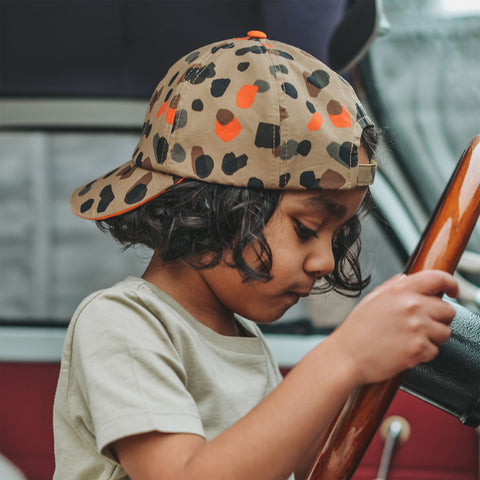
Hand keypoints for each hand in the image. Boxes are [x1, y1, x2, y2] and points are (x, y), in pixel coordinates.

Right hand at [329, 270, 458, 385]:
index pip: (438, 279)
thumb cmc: (356, 330)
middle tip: (421, 325)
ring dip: (432, 337)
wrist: (346, 356)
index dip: (451, 284)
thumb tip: (407, 278)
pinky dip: (423, 353)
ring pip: (445, 332)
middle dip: (438, 318)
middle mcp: (411, 306)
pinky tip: (405, 350)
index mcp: (400, 291)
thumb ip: (393, 286)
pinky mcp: (418, 349)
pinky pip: (435, 351)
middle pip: (448, 310)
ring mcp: (416, 328)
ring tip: (410, 339)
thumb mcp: (372, 299)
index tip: (454, 291)